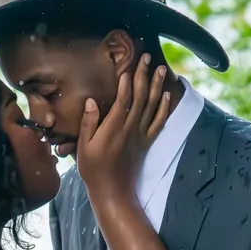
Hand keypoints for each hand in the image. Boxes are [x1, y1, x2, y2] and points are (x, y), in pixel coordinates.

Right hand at [77, 54, 169, 194]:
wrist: (114, 193)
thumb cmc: (94, 171)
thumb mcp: (84, 148)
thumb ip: (88, 123)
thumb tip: (91, 101)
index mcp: (114, 128)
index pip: (123, 99)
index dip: (126, 81)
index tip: (128, 65)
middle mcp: (130, 129)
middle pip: (140, 96)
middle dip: (144, 75)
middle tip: (147, 56)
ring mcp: (140, 136)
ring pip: (152, 105)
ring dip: (157, 85)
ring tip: (162, 68)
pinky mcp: (146, 143)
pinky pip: (158, 122)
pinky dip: (164, 107)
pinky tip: (167, 95)